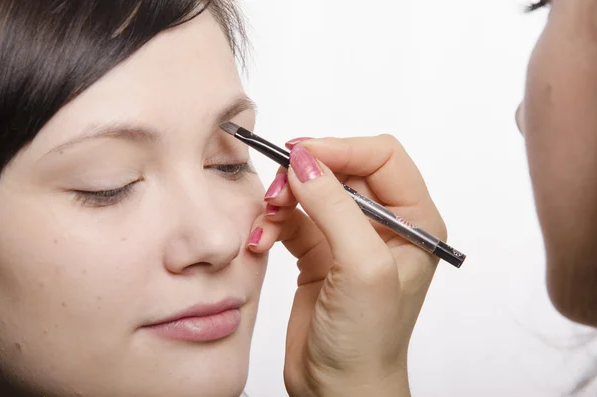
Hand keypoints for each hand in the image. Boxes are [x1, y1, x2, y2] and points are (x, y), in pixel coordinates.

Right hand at [248, 135, 445, 396]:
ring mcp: (350, 237)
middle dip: (307, 174)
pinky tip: (262, 239)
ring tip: (268, 218)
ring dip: (285, 198)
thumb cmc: (367, 342)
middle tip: (278, 189)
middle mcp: (385, 224)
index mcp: (414, 221)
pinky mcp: (320, 252)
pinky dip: (274, 221)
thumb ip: (335, 208)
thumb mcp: (361, 268)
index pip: (382, 156)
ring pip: (314, 191)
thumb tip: (304, 161)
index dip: (341, 148)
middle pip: (343, 169)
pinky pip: (294, 217)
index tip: (301, 154)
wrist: (339, 389)